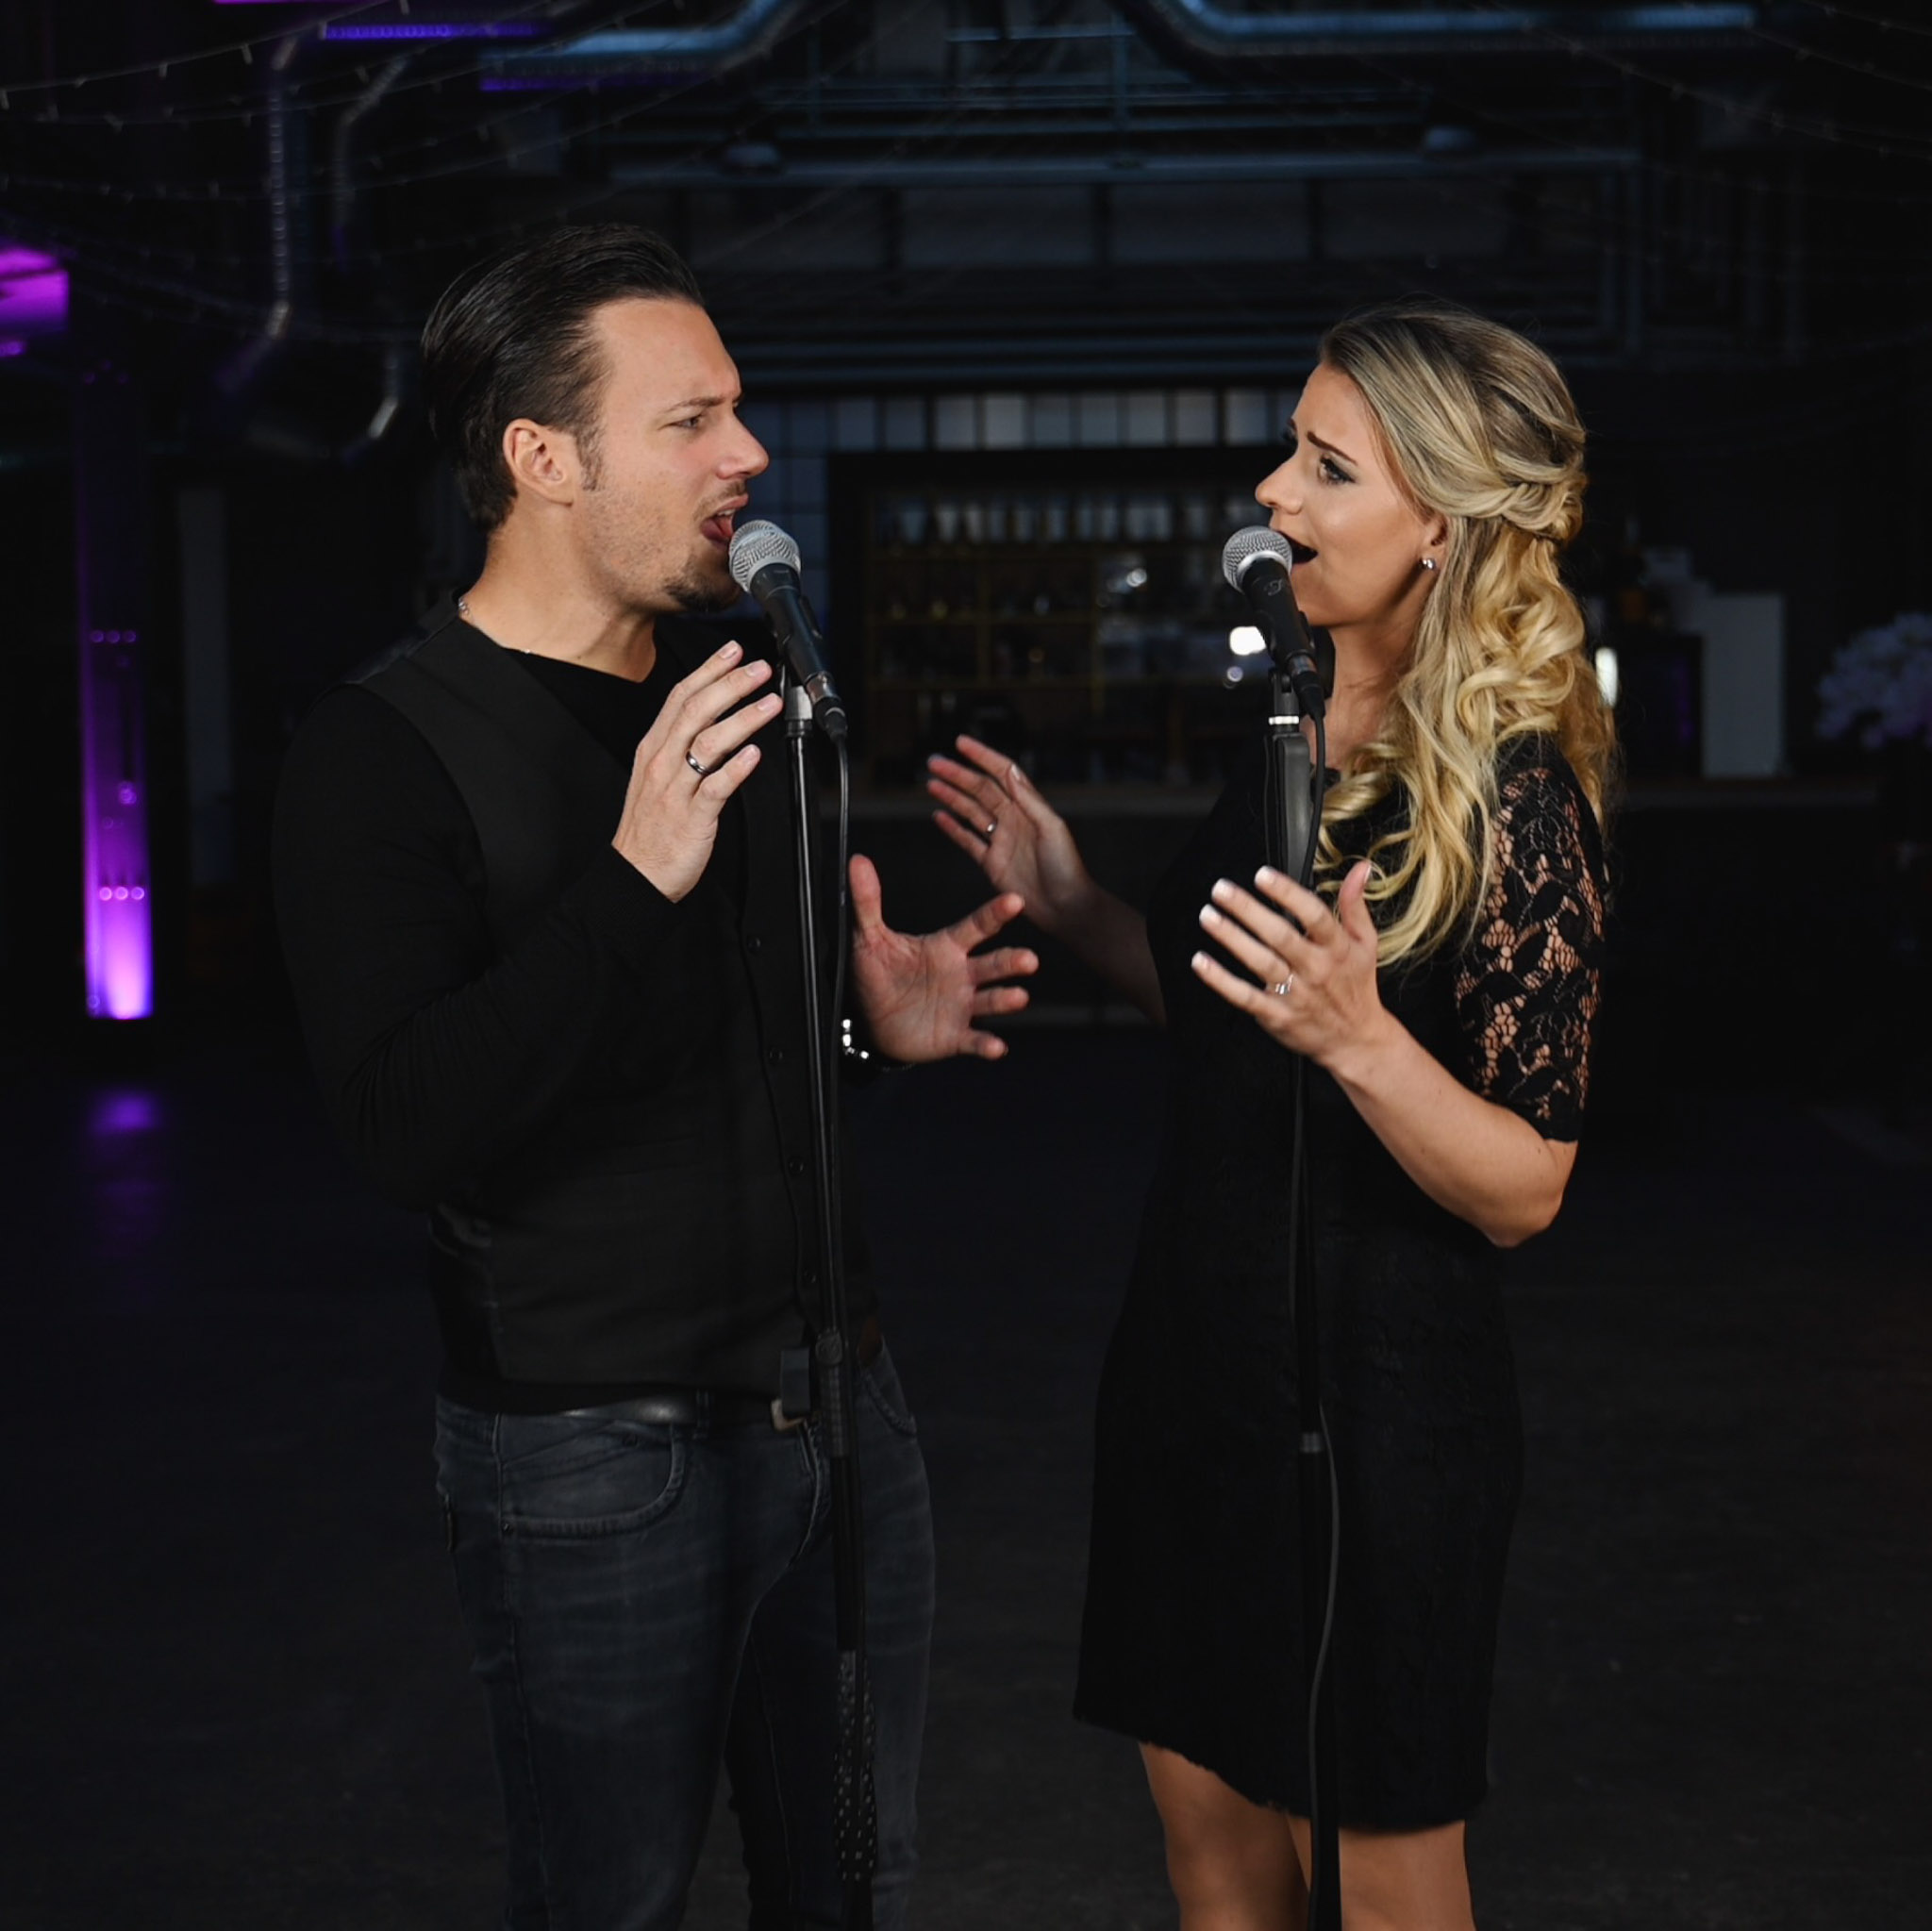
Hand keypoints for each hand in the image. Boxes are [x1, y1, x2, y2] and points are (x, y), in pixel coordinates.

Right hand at [611, 640, 780, 901]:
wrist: (636, 874)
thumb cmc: (652, 828)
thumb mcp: (657, 777)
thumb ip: (681, 746)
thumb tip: (715, 720)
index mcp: (654, 749)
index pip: (680, 697)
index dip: (708, 671)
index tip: (732, 651)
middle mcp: (662, 763)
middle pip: (696, 711)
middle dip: (731, 685)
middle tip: (759, 669)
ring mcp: (676, 788)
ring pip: (708, 742)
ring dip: (742, 719)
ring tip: (769, 705)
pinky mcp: (692, 816)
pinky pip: (715, 787)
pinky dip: (736, 768)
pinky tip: (754, 754)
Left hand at [847, 853, 1037, 1061]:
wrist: (873, 1023)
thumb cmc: (879, 975)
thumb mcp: (869, 939)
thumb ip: (868, 901)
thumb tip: (858, 862)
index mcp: (946, 948)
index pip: (975, 927)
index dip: (994, 914)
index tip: (1014, 901)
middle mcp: (962, 974)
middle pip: (993, 964)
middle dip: (1012, 961)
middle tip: (1028, 960)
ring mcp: (962, 1006)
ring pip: (991, 1000)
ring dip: (1006, 999)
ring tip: (1019, 997)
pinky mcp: (956, 1035)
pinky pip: (974, 1039)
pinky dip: (986, 1044)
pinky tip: (996, 1047)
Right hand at [926, 735, 1092, 937]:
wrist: (1065, 907)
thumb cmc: (1066, 868)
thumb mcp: (1051, 829)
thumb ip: (1030, 800)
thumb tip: (1010, 771)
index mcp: (1028, 808)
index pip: (1001, 774)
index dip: (981, 756)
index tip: (960, 743)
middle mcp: (1013, 820)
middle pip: (980, 790)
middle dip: (957, 775)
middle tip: (934, 762)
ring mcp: (1001, 840)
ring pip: (970, 812)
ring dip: (951, 797)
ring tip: (931, 784)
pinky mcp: (992, 863)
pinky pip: (968, 841)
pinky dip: (953, 828)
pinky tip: (939, 816)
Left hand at [1191, 860, 1389, 1071]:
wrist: (1356, 1040)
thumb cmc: (1356, 987)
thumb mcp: (1365, 943)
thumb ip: (1355, 905)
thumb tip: (1359, 869)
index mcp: (1336, 948)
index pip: (1313, 915)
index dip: (1288, 893)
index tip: (1263, 876)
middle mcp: (1316, 969)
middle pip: (1280, 936)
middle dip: (1248, 910)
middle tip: (1222, 890)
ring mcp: (1296, 994)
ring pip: (1260, 962)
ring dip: (1232, 938)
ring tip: (1209, 917)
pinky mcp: (1277, 1015)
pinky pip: (1245, 996)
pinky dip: (1221, 980)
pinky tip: (1202, 963)